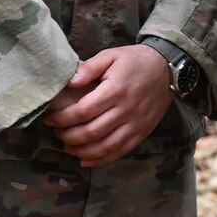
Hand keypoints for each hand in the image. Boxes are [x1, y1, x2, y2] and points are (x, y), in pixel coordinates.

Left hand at [42, 46, 174, 167]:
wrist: (167, 69)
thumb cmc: (134, 61)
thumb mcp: (111, 55)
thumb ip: (89, 67)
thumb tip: (69, 81)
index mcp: (115, 90)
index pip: (83, 111)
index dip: (63, 119)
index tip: (50, 119)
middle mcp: (126, 110)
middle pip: (92, 132)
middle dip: (69, 136)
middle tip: (56, 133)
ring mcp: (135, 124)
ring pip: (106, 146)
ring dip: (83, 151)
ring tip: (67, 147)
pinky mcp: (142, 133)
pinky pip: (121, 151)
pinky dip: (102, 159)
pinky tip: (86, 160)